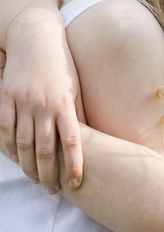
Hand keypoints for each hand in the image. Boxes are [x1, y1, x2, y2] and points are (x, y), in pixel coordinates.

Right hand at [0, 10, 84, 191]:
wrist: (36, 40)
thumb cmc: (63, 66)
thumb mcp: (76, 89)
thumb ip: (78, 114)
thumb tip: (87, 141)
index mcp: (64, 104)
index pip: (73, 142)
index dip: (74, 165)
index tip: (76, 183)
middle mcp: (42, 106)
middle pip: (45, 149)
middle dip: (49, 173)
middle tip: (53, 191)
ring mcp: (21, 103)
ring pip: (24, 143)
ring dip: (29, 166)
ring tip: (36, 180)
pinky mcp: (5, 99)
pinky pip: (5, 129)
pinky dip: (10, 147)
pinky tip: (16, 160)